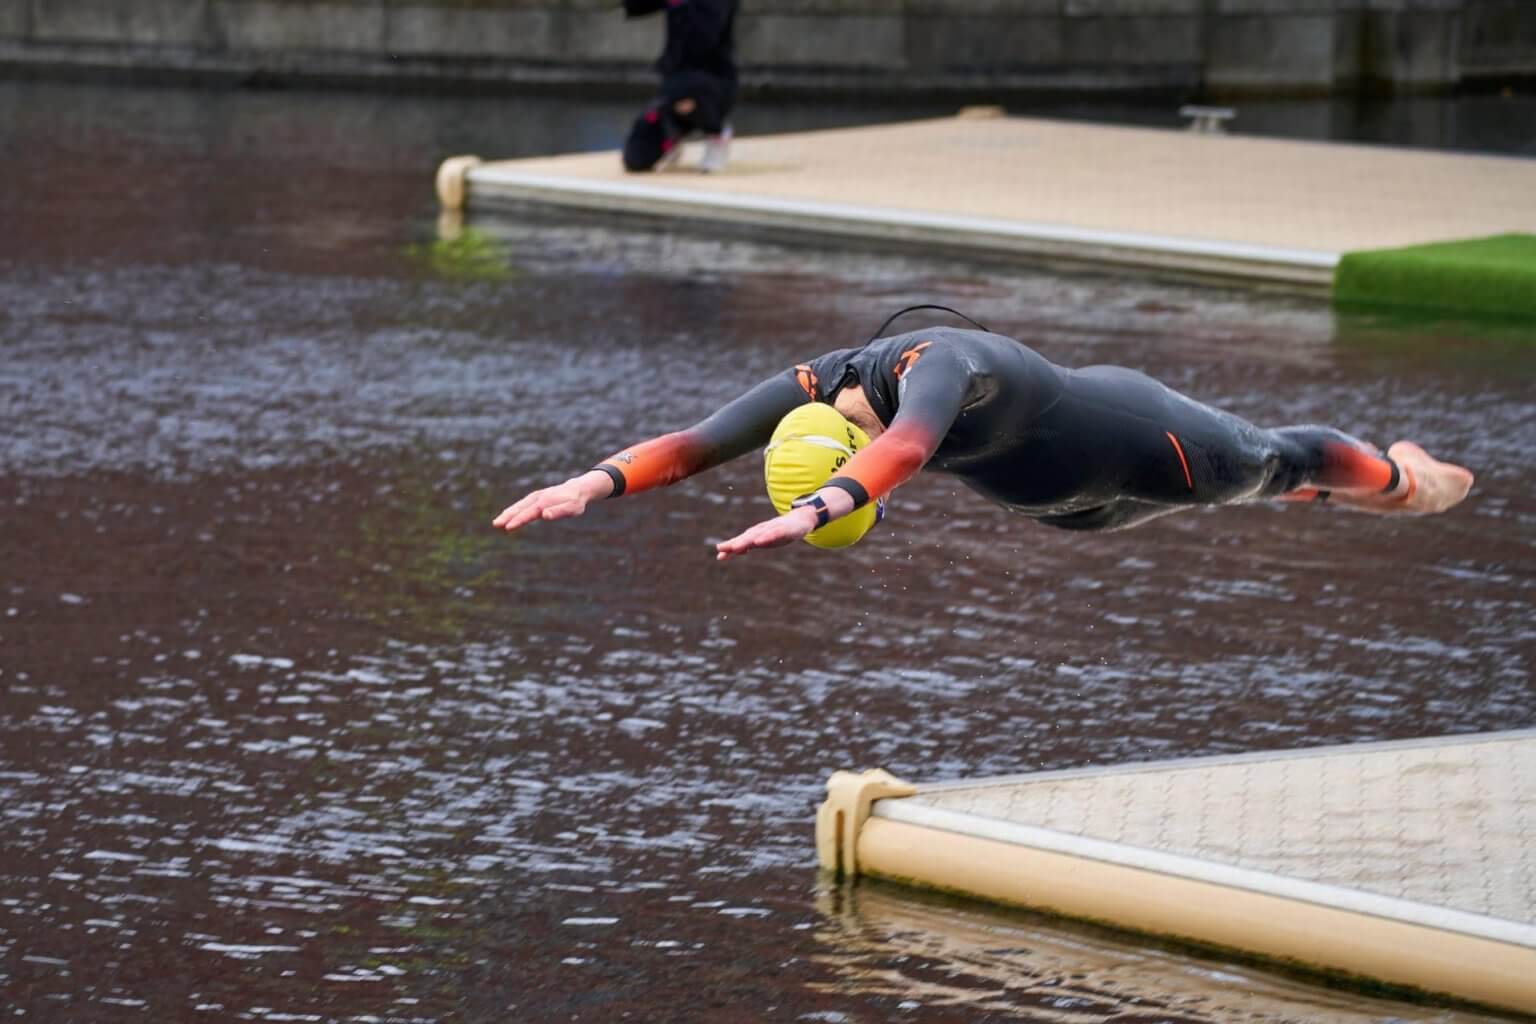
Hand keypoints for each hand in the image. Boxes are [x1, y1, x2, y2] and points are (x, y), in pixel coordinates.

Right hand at [492, 471, 611, 532]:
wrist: (578, 489)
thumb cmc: (576, 501)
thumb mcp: (572, 508)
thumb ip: (559, 511)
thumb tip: (544, 515)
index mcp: (545, 502)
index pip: (529, 513)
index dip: (518, 520)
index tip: (508, 527)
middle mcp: (538, 498)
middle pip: (520, 508)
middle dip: (508, 516)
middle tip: (496, 524)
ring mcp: (536, 497)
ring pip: (519, 505)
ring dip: (508, 513)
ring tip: (497, 522)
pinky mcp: (536, 498)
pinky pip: (522, 504)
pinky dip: (513, 509)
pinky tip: (507, 516)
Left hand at [715, 507, 816, 561]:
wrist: (800, 519)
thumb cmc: (780, 530)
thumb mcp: (764, 540)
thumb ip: (750, 544)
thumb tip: (734, 551)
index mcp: (757, 534)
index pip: (741, 541)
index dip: (730, 548)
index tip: (719, 557)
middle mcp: (762, 530)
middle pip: (746, 537)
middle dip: (734, 544)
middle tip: (721, 549)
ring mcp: (773, 528)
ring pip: (758, 535)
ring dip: (746, 541)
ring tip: (735, 547)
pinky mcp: (784, 529)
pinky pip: (774, 533)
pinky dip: (766, 537)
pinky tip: (759, 541)